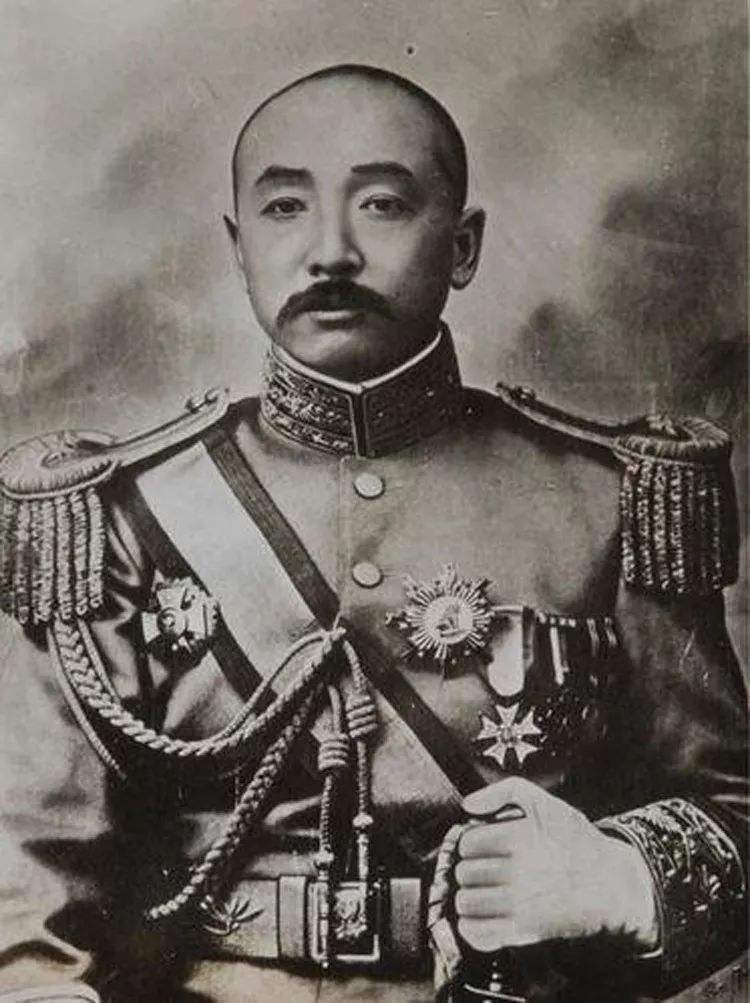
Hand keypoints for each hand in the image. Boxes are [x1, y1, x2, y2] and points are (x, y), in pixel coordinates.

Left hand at [453, 777, 658, 953]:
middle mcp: (516, 872)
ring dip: (469, 896)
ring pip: (465, 902)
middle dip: (470, 869)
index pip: (467, 842)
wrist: (610, 883)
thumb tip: (469, 804)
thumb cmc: (574, 841)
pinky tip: (480, 915)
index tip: (483, 846)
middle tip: (485, 868)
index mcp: (518, 839)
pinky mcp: (524, 931)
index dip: (472, 842)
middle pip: (464, 872)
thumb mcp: (543, 802)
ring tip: (482, 891)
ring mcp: (519, 904)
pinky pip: (477, 933)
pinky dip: (471, 927)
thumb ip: (502, 791)